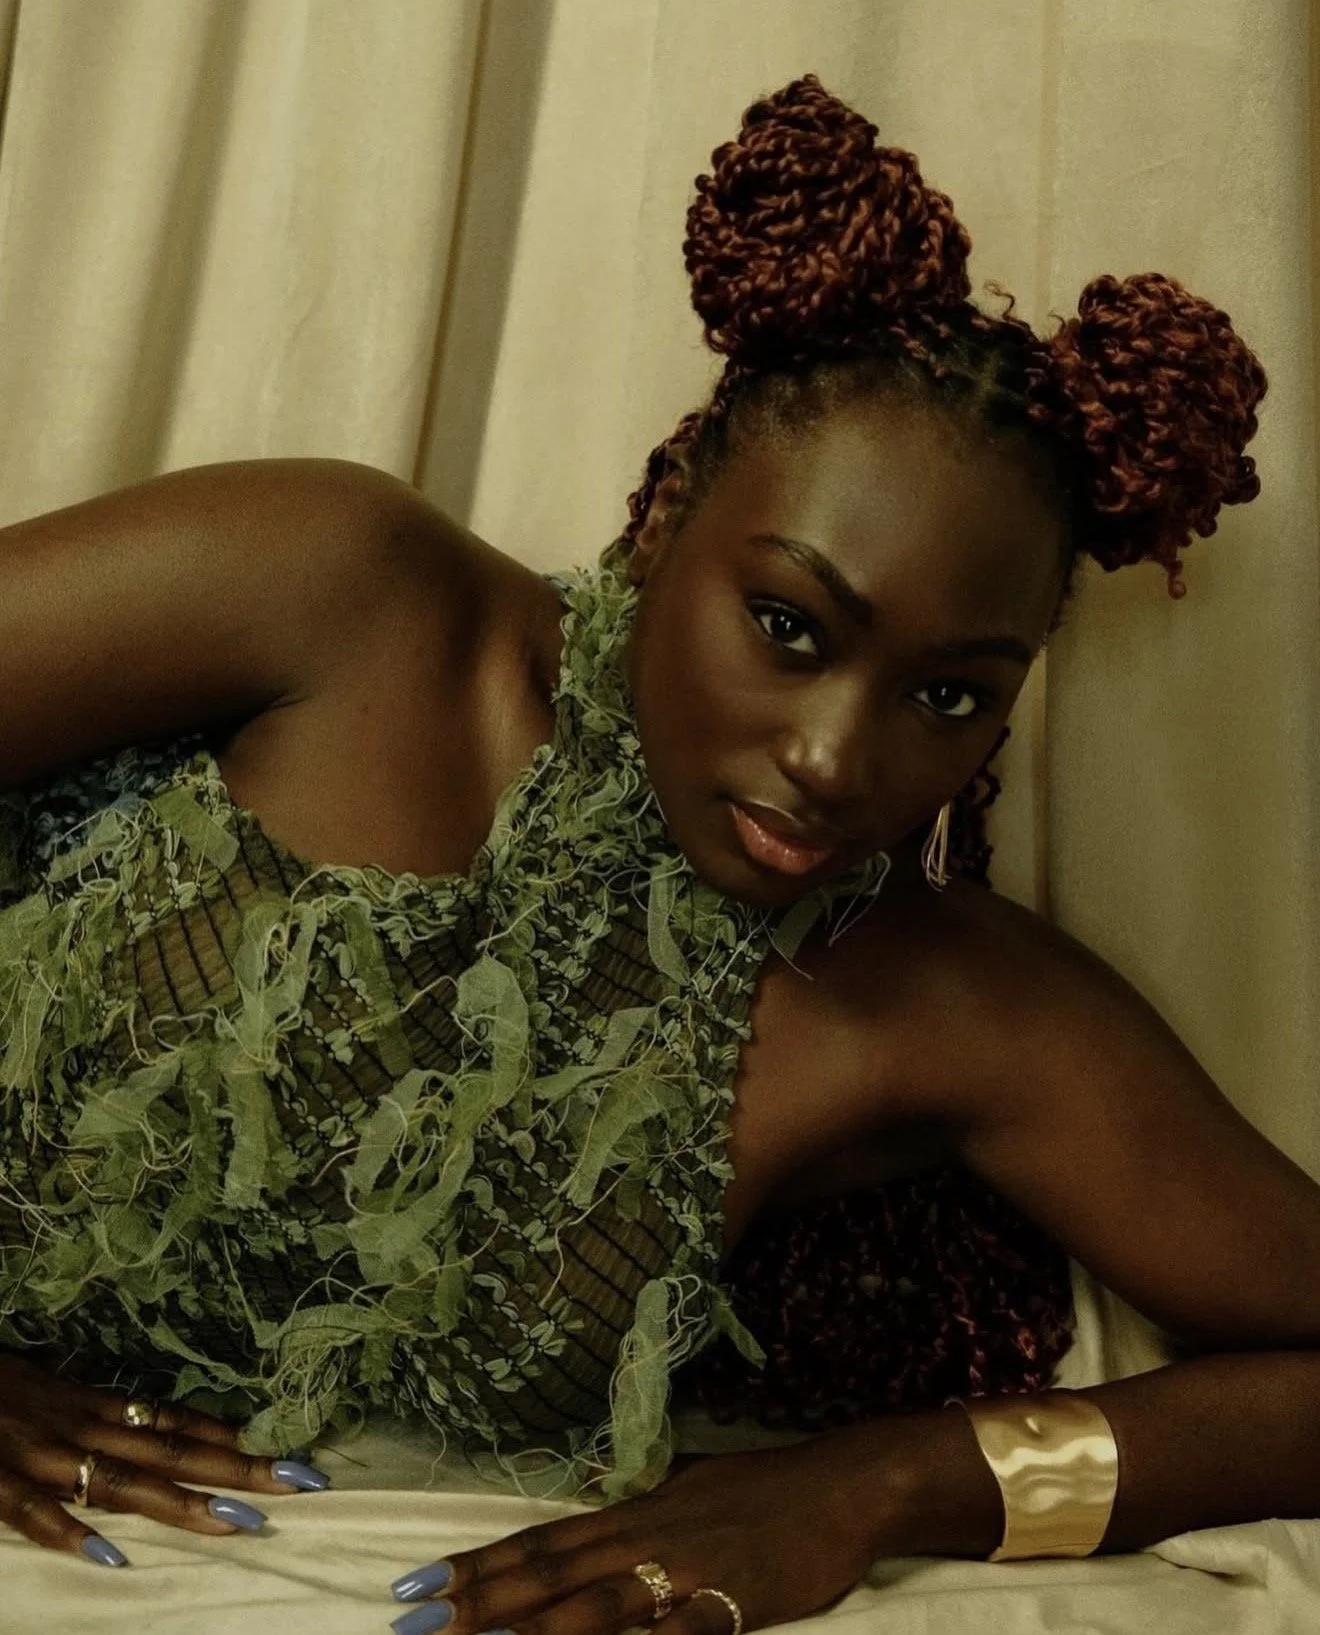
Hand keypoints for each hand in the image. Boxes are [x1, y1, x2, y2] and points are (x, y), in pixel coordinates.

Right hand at [0, 1351, 330, 1564]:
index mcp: (89, 1403)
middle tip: (299, 1482)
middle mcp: (76, 1426)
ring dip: (180, 1504)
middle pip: (168, 1452)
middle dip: (236, 1469)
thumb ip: (97, 1409)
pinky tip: (108, 1556)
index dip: (229, 1437)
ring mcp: (37, 1455)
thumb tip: (155, 1422)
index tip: (288, 1449)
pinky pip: (32, 1512)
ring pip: (120, 1482)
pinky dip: (69, 1531)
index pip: (172, 1421)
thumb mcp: (49, 1387)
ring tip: (237, 1523)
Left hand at [386, 1439, 878, 1634]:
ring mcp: (685, 1571)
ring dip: (530, 1631)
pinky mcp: (731, 1603)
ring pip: (593, 1606)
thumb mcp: (690, 1485)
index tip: (420, 1586)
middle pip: (548, 1574)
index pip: (539, 1542)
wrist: (841, 1485)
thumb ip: (641, 1506)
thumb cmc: (767, 1489)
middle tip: (412, 1620)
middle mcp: (645, 1538)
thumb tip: (600, 1505)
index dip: (478, 1565)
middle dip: (477, 1602)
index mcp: (633, 1513)